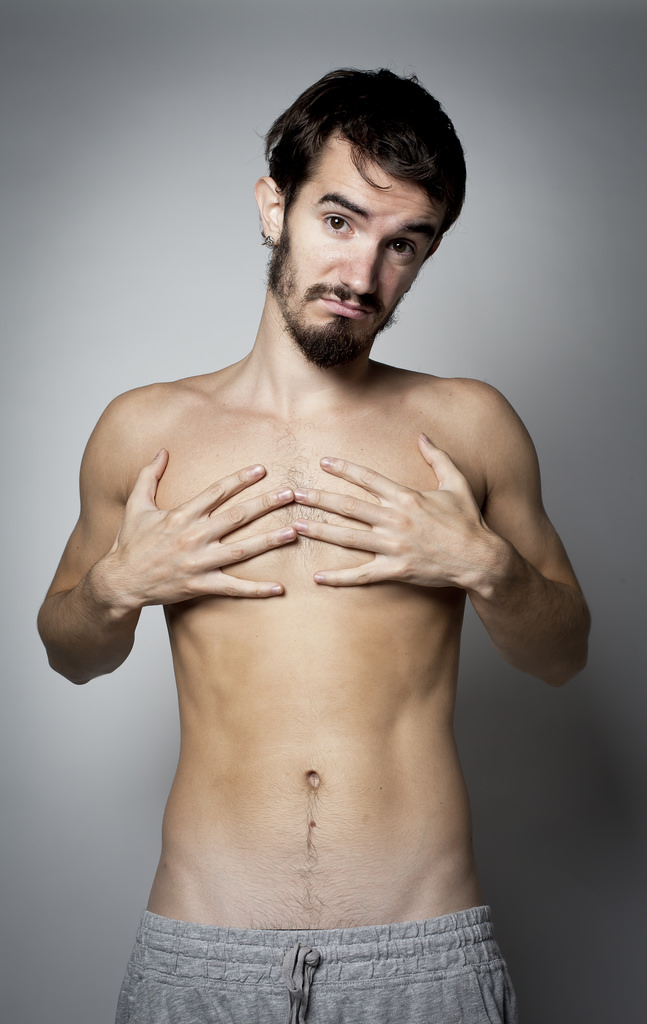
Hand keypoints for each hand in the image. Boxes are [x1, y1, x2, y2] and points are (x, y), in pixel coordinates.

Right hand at [102, 450, 296, 605]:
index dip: (240, 479)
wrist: (119, 581)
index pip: (217, 491)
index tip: (262, 469)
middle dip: (265, 504)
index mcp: (181, 515)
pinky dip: (257, 590)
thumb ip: (149, 475)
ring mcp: (199, 562)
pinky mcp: (200, 585)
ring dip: (269, 541)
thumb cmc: (129, 543)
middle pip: (237, 516)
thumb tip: (162, 451)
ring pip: (241, 550)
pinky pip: (233, 588)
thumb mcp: (136, 505)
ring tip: (293, 532)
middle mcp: (193, 536)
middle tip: (291, 494)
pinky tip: (279, 588)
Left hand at [292, 434, 492, 588]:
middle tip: (295, 494)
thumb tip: (423, 435)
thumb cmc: (469, 521)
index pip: (369, 479)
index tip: (323, 462)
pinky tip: (319, 577)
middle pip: (349, 507)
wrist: (481, 558)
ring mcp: (394, 547)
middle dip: (319, 499)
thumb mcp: (457, 483)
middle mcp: (396, 520)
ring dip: (320, 532)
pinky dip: (339, 578)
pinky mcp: (396, 570)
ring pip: (348, 538)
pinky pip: (362, 575)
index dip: (344, 469)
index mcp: (407, 497)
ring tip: (296, 526)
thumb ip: (438, 457)